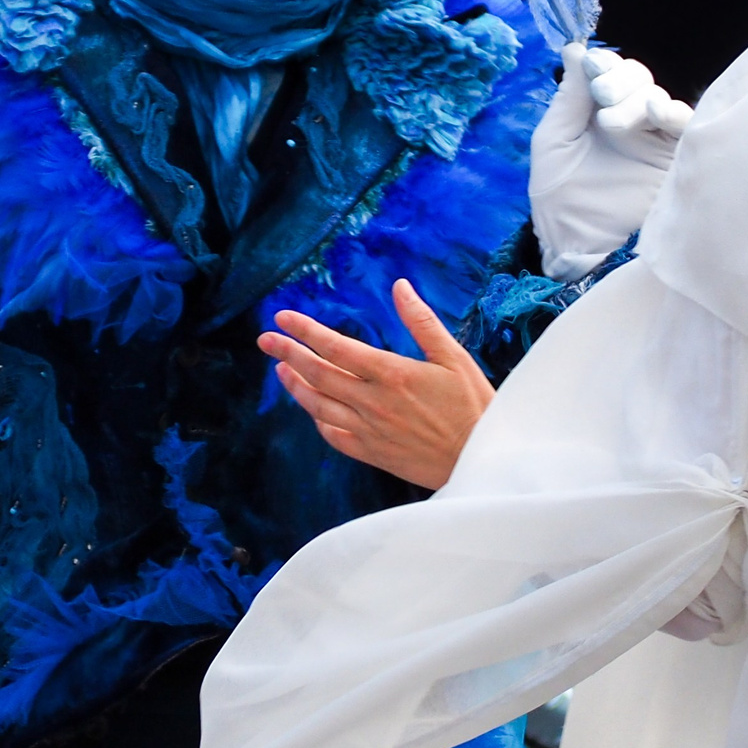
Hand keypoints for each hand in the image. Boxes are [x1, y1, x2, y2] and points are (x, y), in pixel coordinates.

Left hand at [260, 279, 495, 489]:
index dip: (305, 330)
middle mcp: (374, 402)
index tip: (282, 317)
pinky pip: (334, 436)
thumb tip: (399, 287)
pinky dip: (318, 420)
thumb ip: (422, 322)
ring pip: (319, 405)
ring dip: (296, 386)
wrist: (481, 460)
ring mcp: (370, 430)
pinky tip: (312, 409)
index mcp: (392, 373)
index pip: (336, 346)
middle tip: (265, 339)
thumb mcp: (454, 357)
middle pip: (319, 374)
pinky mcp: (373, 453)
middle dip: (287, 353)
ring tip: (280, 369)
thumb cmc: (473, 406)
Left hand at [529, 45, 689, 280]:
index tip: (592, 67)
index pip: (609, 72)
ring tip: (613, 121)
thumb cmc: (559, 198)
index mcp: (597, 111)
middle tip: (601, 96)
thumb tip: (576, 49)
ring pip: (657, 97)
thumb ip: (567, 98)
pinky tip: (654, 113)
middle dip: (619, 81)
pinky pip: (683, 125)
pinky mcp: (676, 157)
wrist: (579, 245)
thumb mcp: (554, 142)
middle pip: (637, 79)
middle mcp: (628, 119)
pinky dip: (671, 113)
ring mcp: (654, 137)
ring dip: (636, 99)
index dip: (602, 65)